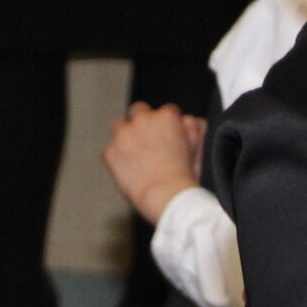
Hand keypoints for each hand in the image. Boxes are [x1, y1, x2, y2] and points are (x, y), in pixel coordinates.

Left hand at [103, 102, 206, 225]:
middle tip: (146, 141)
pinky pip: (109, 150)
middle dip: (142, 122)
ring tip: (132, 154)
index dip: (166, 125)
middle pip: (138, 110)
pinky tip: (126, 171)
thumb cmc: (186, 176)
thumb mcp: (197, 146)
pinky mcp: (110, 151)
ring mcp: (124, 134)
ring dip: (124, 136)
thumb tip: (183, 122)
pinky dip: (115, 158)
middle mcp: (143, 119)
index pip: (165, 111)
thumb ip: (190, 128)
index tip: (166, 137)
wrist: (167, 196)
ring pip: (118, 125)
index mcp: (166, 116)